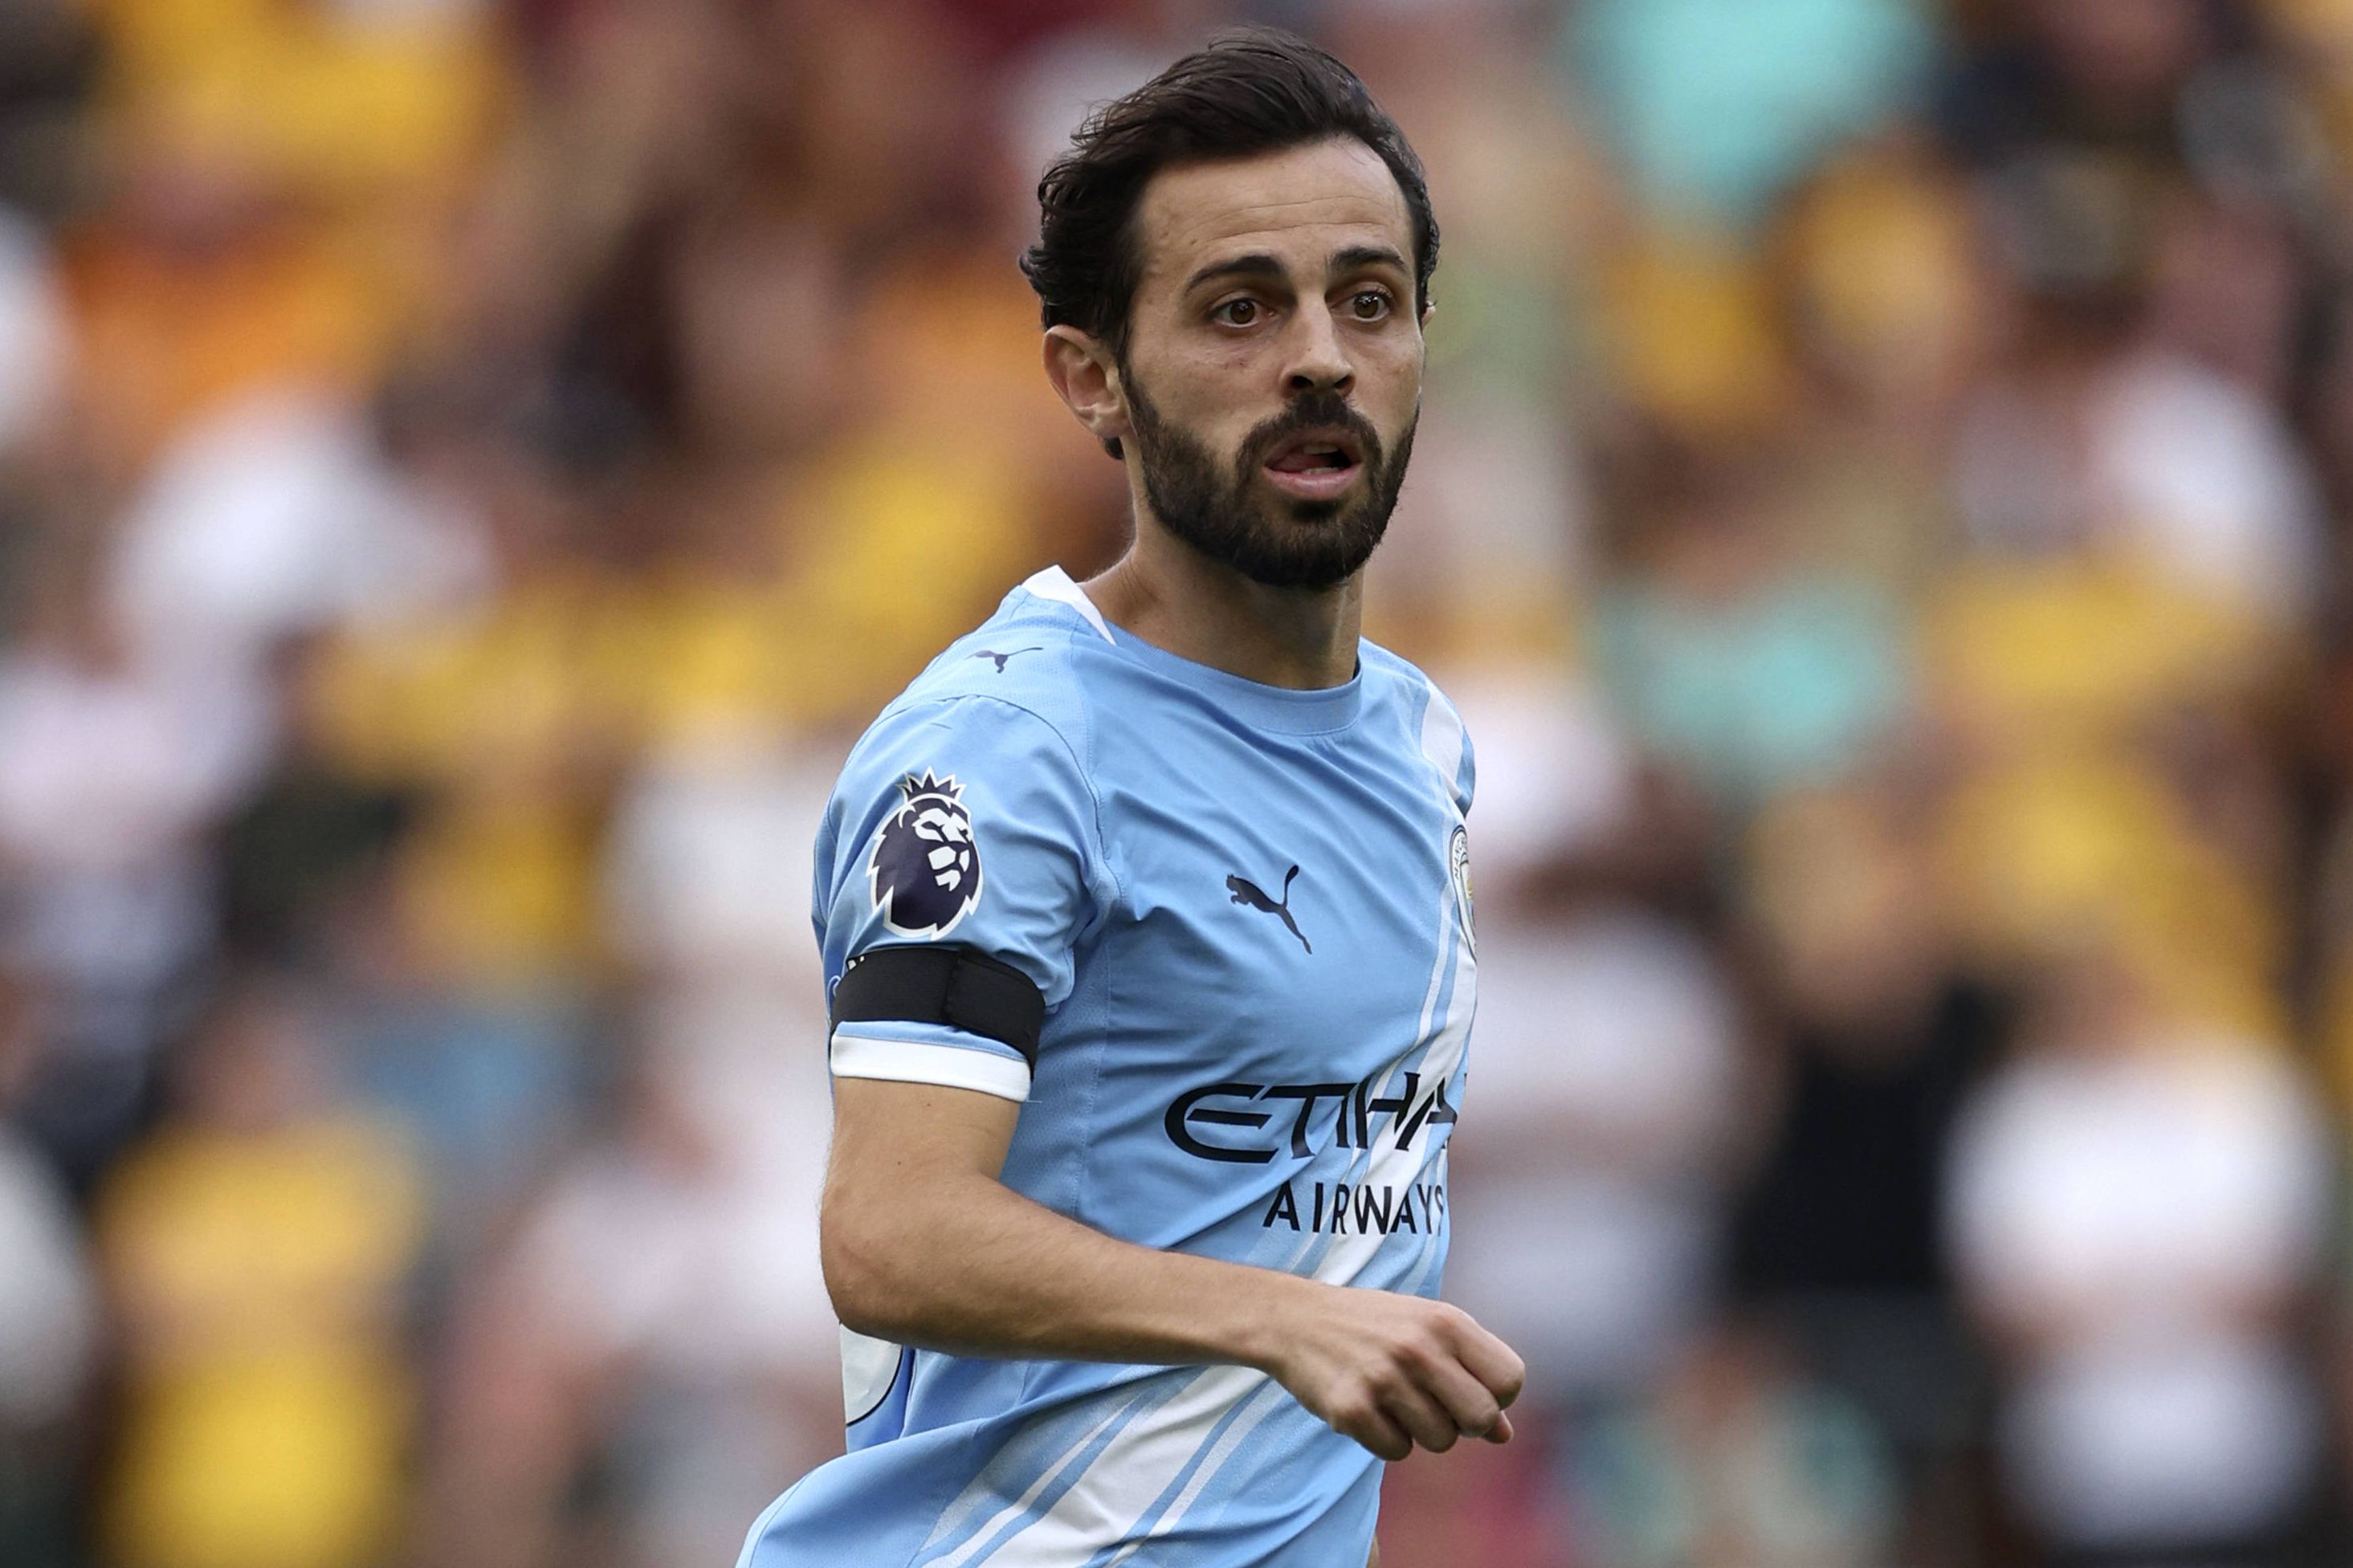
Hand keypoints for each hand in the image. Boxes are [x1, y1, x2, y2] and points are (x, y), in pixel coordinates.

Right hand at [1261, 1286, 1523, 1460]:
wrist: (1294, 1318)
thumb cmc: (1374, 1325)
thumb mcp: (1428, 1331)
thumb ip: (1471, 1373)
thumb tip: (1505, 1436)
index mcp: (1446, 1320)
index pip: (1510, 1379)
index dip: (1498, 1396)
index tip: (1470, 1391)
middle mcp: (1419, 1348)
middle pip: (1481, 1417)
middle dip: (1465, 1423)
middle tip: (1437, 1405)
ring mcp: (1384, 1379)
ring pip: (1441, 1440)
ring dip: (1422, 1430)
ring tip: (1395, 1399)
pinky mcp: (1351, 1410)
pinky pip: (1397, 1451)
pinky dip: (1387, 1438)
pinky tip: (1369, 1408)